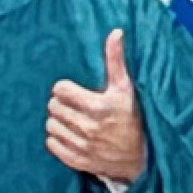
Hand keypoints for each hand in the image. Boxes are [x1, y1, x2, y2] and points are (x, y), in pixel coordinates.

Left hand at [43, 29, 149, 184]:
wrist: (141, 159)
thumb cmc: (132, 118)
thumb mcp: (125, 88)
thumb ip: (116, 60)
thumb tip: (116, 32)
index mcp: (98, 106)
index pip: (60, 90)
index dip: (64, 88)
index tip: (71, 90)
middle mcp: (89, 127)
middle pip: (53, 107)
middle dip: (60, 103)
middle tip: (71, 105)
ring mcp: (82, 146)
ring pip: (51, 125)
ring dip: (57, 120)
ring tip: (69, 118)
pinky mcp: (78, 161)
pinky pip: (52, 145)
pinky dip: (57, 139)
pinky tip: (68, 134)